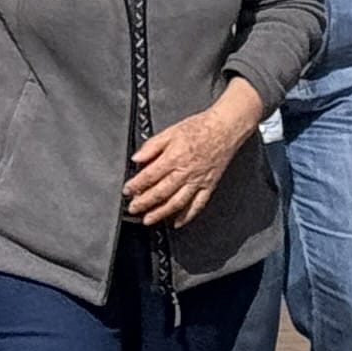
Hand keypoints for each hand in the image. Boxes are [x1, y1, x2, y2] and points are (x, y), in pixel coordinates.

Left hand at [125, 95, 259, 226]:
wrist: (224, 128)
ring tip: (149, 219)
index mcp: (173, 158)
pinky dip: (187, 216)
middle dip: (144, 203)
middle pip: (160, 192)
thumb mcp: (170, 131)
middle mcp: (185, 172)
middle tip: (133, 209)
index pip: (149, 176)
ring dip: (161, 213)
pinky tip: (177, 222)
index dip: (136, 185)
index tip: (127, 191)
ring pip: (176, 202)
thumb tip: (137, 157)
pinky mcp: (209, 186)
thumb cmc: (200, 127)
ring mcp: (198, 181)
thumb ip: (152, 146)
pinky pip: (198, 205)